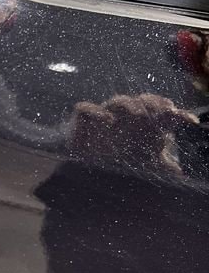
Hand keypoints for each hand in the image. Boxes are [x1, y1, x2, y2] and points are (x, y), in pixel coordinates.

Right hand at [68, 94, 197, 173]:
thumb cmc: (116, 160)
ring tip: (139, 115)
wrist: (83, 166)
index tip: (189, 121)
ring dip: (130, 105)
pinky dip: (96, 112)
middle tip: (164, 113)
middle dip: (154, 104)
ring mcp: (104, 115)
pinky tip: (108, 122)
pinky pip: (85, 108)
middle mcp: (125, 115)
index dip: (176, 113)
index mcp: (143, 121)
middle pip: (142, 100)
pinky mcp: (82, 119)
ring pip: (118, 101)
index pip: (161, 109)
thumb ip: (161, 165)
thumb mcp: (143, 165)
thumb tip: (179, 172)